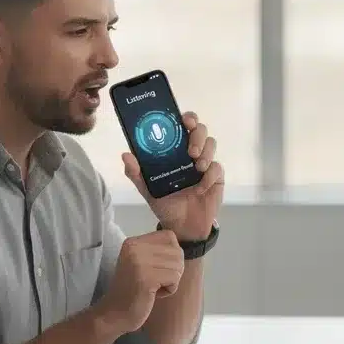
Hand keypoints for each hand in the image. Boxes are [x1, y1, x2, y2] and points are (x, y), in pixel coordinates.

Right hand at [95, 230, 184, 334]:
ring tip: (153, 288)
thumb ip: (158, 252)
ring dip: (171, 281)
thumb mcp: (142, 263)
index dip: (171, 255)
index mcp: (133, 242)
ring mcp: (139, 261)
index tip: (155, 269)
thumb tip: (181, 248)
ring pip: (178, 265)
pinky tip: (153, 294)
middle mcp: (135, 247)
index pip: (170, 236)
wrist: (115, 314)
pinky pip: (175, 278)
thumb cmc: (133, 291)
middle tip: (155, 282)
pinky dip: (170, 289)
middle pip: (177, 251)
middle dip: (173, 270)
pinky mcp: (146, 278)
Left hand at [121, 111, 222, 241]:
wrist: (182, 226)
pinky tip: (201, 186)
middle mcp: (191, 151)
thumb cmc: (165, 203)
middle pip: (200, 129)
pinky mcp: (216, 177)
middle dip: (197, 134)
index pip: (182, 125)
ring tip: (197, 166)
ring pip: (211, 144)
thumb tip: (126, 155)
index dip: (186, 117)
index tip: (183, 120)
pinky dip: (210, 175)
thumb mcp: (147, 189)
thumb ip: (135, 173)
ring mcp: (205, 163)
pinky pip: (217, 168)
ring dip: (206, 152)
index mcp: (175, 149)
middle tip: (190, 150)